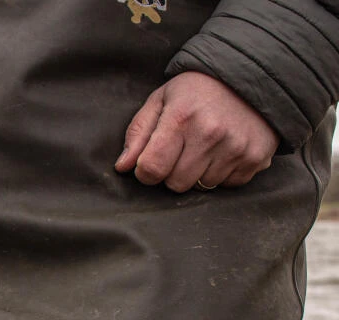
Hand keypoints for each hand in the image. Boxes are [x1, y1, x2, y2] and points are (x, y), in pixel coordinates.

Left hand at [114, 71, 276, 191]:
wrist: (251, 75)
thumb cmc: (196, 90)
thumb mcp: (161, 101)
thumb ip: (138, 134)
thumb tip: (122, 167)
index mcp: (181, 119)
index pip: (152, 169)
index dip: (145, 172)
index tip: (150, 162)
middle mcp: (210, 134)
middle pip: (176, 184)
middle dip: (172, 173)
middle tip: (181, 151)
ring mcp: (236, 147)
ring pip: (202, 187)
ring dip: (198, 173)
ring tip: (204, 147)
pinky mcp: (256, 157)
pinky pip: (228, 185)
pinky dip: (222, 173)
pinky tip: (224, 151)